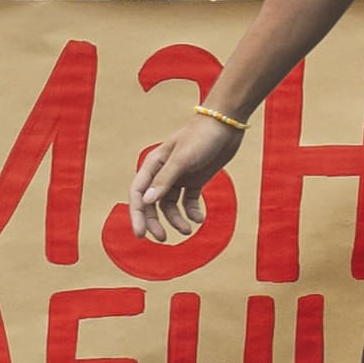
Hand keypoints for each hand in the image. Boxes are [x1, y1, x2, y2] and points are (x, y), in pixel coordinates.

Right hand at [129, 111, 248, 244]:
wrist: (226, 124)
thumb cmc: (201, 137)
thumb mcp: (182, 159)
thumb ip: (165, 180)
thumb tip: (146, 202)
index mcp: (153, 165)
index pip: (138, 194)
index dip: (137, 215)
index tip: (140, 234)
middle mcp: (163, 173)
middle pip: (152, 203)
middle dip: (155, 222)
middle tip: (162, 239)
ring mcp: (179, 177)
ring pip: (170, 206)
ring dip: (176, 220)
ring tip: (188, 230)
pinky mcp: (196, 180)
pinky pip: (189, 202)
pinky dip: (193, 212)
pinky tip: (199, 219)